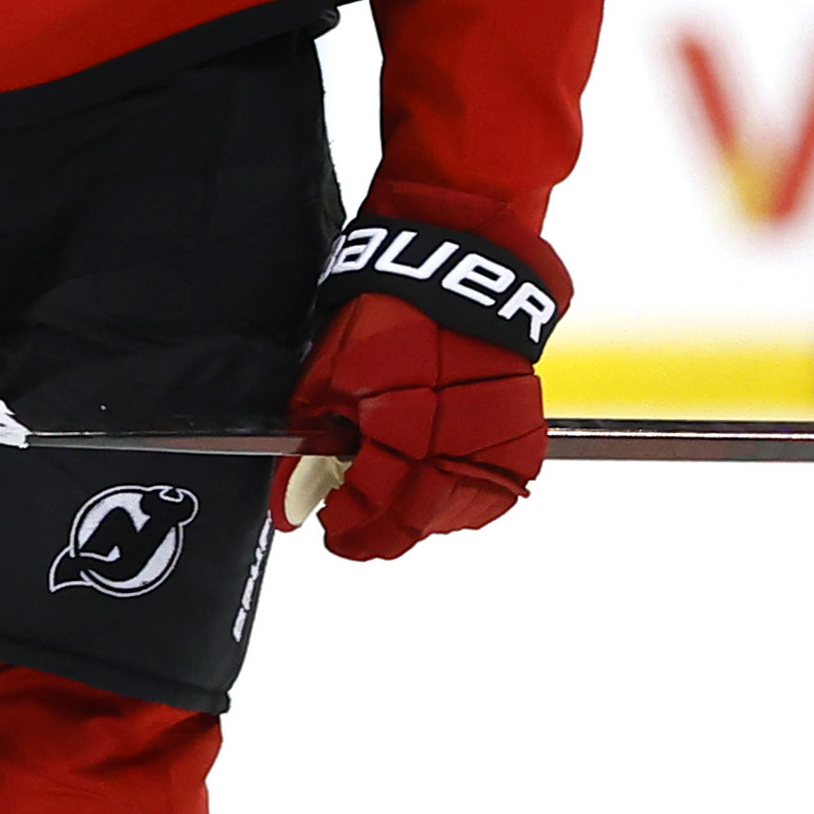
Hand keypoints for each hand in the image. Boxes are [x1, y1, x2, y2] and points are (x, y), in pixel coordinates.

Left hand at [283, 288, 548, 563]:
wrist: (462, 279)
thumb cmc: (392, 312)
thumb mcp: (329, 372)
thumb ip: (310, 443)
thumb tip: (293, 500)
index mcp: (399, 426)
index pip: (368, 504)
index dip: (343, 524)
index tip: (329, 522)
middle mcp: (452, 445)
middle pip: (410, 522)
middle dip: (374, 534)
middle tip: (352, 529)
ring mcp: (493, 448)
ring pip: (450, 517)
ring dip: (415, 519)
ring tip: (391, 500)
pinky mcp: (520, 443)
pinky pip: (488, 496)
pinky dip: (456, 500)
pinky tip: (431, 486)